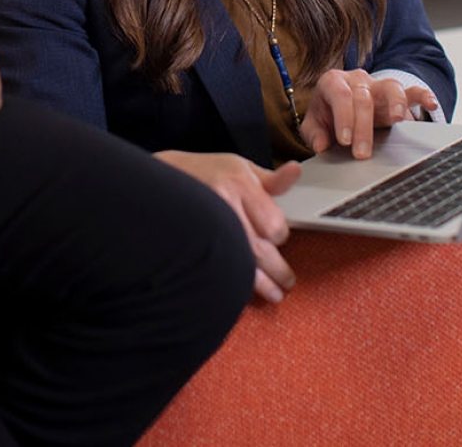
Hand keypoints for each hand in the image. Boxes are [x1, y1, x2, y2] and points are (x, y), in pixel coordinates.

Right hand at [155, 150, 300, 303]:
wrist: (166, 180)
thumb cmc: (207, 171)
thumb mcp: (241, 167)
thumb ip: (272, 180)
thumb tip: (295, 171)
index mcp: (239, 185)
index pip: (274, 224)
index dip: (279, 236)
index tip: (277, 238)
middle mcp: (224, 206)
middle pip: (261, 250)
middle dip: (278, 269)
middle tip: (287, 279)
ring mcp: (208, 228)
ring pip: (243, 266)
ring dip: (264, 284)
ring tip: (276, 293)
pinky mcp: (197, 245)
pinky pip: (223, 270)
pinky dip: (237, 284)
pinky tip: (246, 291)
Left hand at [299, 70, 438, 159]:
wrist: (341, 107)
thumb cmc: (327, 116)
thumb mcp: (314, 125)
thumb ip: (314, 133)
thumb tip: (321, 145)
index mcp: (333, 82)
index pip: (340, 95)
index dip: (344, 117)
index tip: (344, 141)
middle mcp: (357, 79)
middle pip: (363, 98)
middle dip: (363, 128)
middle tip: (361, 153)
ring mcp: (378, 85)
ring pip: (390, 87)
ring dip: (395, 104)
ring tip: (397, 120)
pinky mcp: (397, 95)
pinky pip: (412, 91)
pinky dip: (422, 96)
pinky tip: (431, 105)